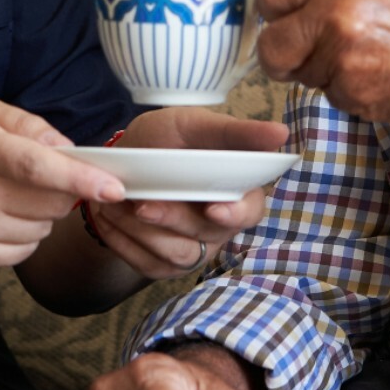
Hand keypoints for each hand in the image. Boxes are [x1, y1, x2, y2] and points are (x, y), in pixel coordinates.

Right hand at [0, 100, 125, 268]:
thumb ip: (28, 125)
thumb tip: (69, 149)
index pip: (37, 167)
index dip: (80, 179)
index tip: (113, 187)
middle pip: (48, 202)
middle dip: (63, 190)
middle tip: (45, 177)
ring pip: (41, 230)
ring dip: (43, 214)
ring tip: (13, 195)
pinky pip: (24, 252)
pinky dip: (27, 235)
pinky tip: (4, 216)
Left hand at [82, 108, 289, 278]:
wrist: (124, 162)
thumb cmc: (168, 139)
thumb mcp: (196, 126)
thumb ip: (235, 132)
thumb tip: (280, 133)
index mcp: (237, 192)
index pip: (250, 211)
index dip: (234, 214)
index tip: (213, 209)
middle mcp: (220, 226)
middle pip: (208, 236)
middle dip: (174, 220)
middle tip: (143, 205)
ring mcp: (194, 249)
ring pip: (178, 255)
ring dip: (144, 232)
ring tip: (115, 205)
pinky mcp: (163, 264)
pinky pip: (147, 264)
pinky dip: (124, 241)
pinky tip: (108, 217)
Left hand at [256, 0, 389, 128]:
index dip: (275, 6)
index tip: (286, 14)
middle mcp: (335, 15)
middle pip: (271, 44)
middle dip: (284, 52)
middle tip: (311, 48)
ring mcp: (343, 58)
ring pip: (300, 74)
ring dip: (321, 70)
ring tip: (366, 55)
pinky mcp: (353, 94)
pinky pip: (329, 95)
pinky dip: (347, 90)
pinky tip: (381, 74)